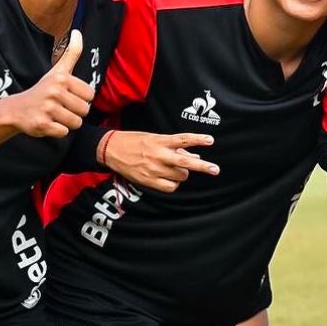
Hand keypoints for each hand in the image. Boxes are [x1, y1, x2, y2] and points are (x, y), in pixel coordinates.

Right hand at [6, 29, 92, 137]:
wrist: (17, 109)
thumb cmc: (43, 89)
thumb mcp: (58, 70)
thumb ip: (71, 53)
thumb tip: (78, 32)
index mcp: (62, 78)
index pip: (90, 95)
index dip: (81, 98)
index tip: (68, 96)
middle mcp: (54, 92)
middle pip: (84, 110)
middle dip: (75, 112)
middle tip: (60, 108)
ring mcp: (47, 109)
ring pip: (76, 123)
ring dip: (68, 123)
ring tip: (55, 115)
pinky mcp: (41, 124)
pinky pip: (64, 133)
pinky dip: (58, 131)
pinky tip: (48, 123)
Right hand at [102, 131, 219, 192]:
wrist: (111, 150)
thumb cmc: (135, 141)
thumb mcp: (155, 138)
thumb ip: (175, 147)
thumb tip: (195, 156)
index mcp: (160, 141)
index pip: (183, 139)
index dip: (198, 140)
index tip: (211, 140)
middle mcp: (158, 155)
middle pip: (185, 162)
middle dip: (201, 166)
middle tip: (215, 169)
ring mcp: (153, 169)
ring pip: (180, 176)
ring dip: (183, 174)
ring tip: (177, 169)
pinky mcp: (148, 180)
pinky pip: (170, 187)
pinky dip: (174, 184)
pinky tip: (170, 179)